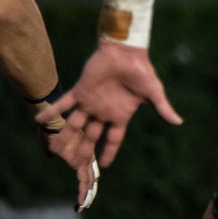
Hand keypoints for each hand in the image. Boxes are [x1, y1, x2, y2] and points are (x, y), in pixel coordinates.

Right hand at [33, 101, 98, 209]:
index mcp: (81, 153)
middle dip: (88, 191)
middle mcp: (85, 156)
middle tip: (84, 205)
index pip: (85, 171)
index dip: (84, 183)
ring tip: (83, 206)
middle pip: (89, 177)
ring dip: (86, 194)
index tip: (81, 193)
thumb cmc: (50, 130)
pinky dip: (83, 191)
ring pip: (89, 180)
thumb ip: (52, 149)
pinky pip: (84, 179)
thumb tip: (50, 155)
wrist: (53, 121)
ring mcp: (84, 160)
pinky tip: (82, 203)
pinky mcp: (80, 163)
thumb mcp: (50, 143)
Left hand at [58, 41, 184, 167]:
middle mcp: (103, 112)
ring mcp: (90, 102)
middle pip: (91, 136)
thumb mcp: (154, 93)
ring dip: (64, 137)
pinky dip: (52, 112)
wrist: (126, 52)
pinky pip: (63, 104)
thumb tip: (179, 122)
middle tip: (75, 166)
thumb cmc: (142, 72)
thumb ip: (162, 109)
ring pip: (74, 124)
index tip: (104, 166)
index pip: (114, 139)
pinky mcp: (80, 91)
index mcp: (121, 115)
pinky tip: (38, 121)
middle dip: (83, 151)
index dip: (109, 152)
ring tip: (53, 151)